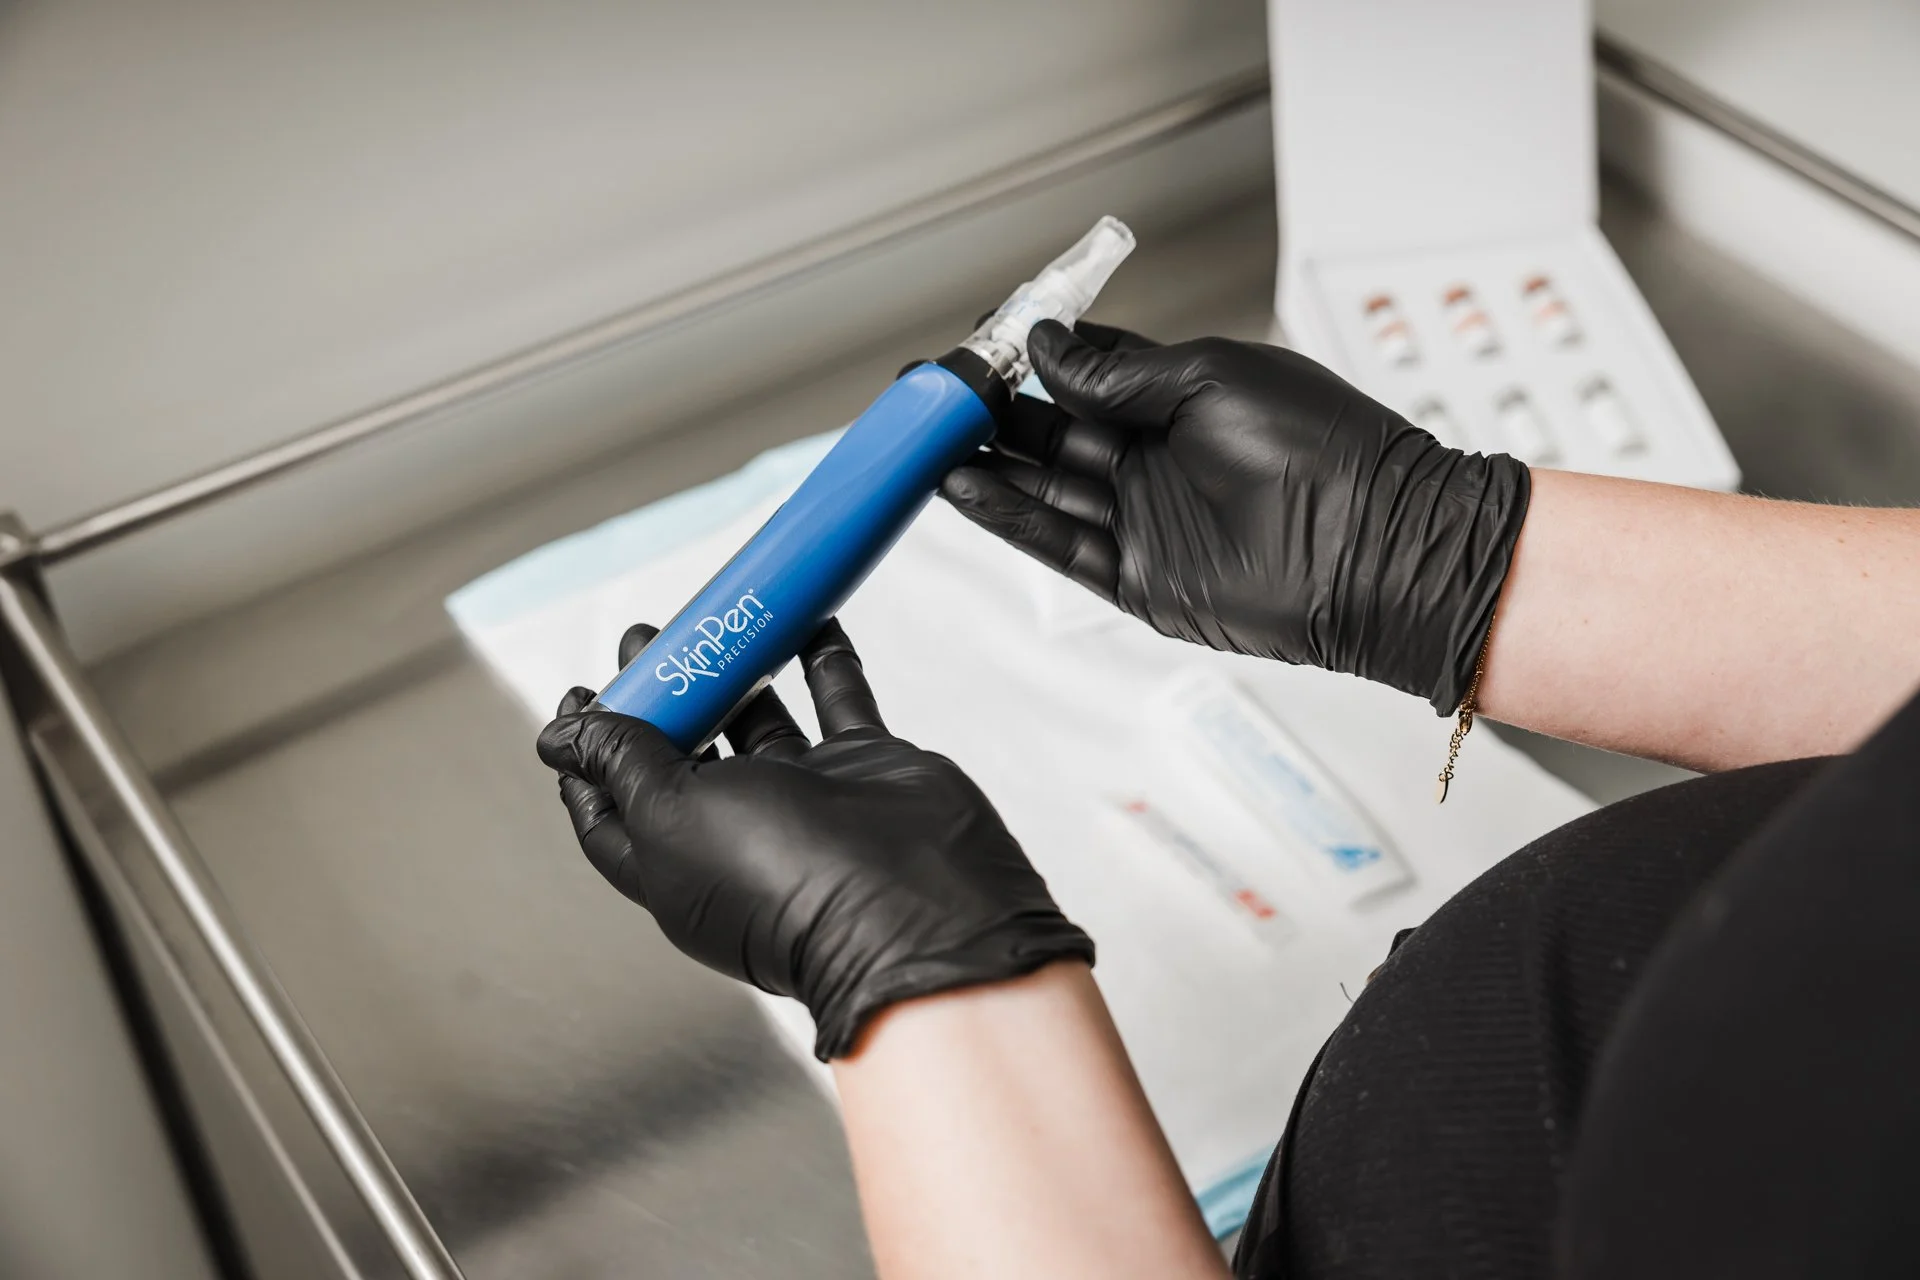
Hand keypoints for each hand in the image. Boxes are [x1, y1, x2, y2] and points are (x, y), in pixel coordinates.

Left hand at [536, 619, 1092, 1059]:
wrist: (913, 903)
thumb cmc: (784, 877)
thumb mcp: (670, 814)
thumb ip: (622, 763)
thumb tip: (563, 736)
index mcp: (678, 864)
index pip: (614, 807)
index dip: (590, 754)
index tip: (582, 697)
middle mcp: (740, 836)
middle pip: (684, 754)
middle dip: (661, 695)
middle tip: (646, 638)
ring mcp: (806, 801)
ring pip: (760, 723)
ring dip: (734, 671)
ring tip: (711, 619)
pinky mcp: (864, 771)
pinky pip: (838, 703)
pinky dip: (822, 658)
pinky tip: (807, 616)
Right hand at [939, 320, 1529, 712]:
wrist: (1376, 549)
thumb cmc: (1322, 449)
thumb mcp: (1209, 377)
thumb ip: (1118, 369)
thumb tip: (1047, 346)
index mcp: (1180, 397)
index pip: (1084, 370)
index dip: (1027, 356)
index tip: (975, 343)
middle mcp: (1157, 456)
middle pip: (1051, 430)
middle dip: (988, 410)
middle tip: (928, 392)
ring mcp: (1145, 518)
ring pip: (1044, 487)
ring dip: (984, 462)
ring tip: (922, 436)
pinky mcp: (1139, 577)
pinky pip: (1059, 541)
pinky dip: (1008, 515)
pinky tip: (962, 484)